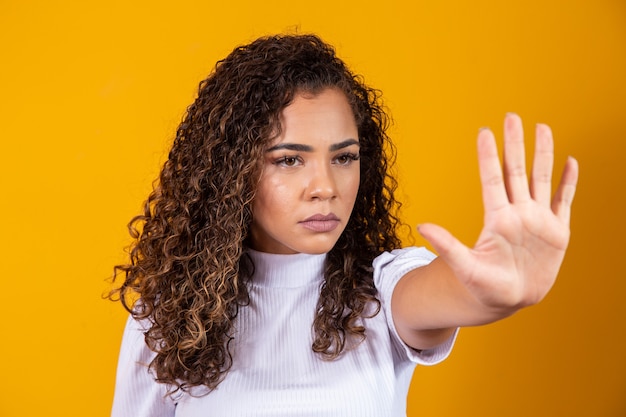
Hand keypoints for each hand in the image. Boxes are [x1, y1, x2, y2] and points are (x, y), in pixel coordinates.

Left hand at [418, 113, 578, 311]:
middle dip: (515, 144)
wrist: (508, 300)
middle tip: (511, 116)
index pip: (492, 179)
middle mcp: (518, 214)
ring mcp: (538, 220)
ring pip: (542, 179)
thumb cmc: (483, 287)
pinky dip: (568, 183)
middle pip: (517, 171)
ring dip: (544, 154)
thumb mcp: (464, 268)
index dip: (489, 156)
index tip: (484, 132)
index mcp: (497, 219)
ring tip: (542, 128)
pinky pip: (564, 202)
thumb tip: (422, 226)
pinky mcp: (557, 232)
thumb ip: (447, 246)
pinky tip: (570, 162)